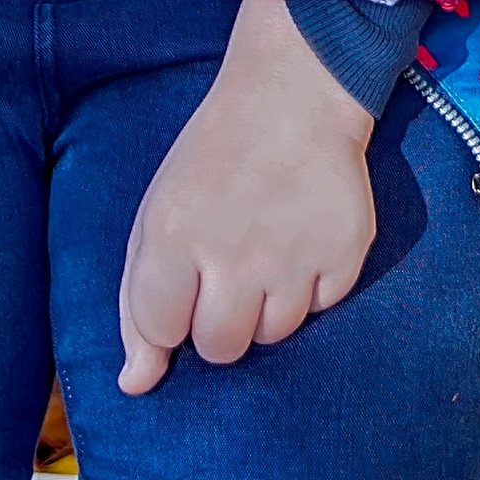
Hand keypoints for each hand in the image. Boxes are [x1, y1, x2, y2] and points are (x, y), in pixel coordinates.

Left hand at [117, 0, 376, 392]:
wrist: (294, 92)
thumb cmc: (214, 159)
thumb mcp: (156, 216)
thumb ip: (137, 306)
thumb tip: (135, 386)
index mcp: (174, 236)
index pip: (162, 332)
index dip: (171, 313)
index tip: (185, 278)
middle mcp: (234, 252)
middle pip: (222, 349)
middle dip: (220, 321)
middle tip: (229, 269)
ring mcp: (294, 254)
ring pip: (275, 335)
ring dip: (268, 305)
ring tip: (268, 247)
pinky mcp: (345, 250)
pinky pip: (323, 307)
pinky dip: (313, 284)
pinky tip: (303, 236)